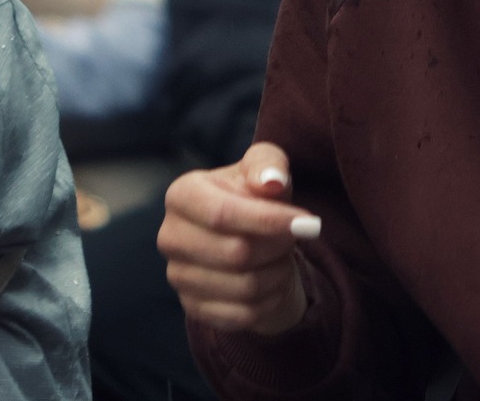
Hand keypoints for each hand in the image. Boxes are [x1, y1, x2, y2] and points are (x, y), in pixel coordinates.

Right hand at [159, 141, 318, 335]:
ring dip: (278, 272)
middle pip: (236, 253)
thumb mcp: (266, 167)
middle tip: (295, 236)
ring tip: (283, 255)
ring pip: (243, 286)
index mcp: (182, 195)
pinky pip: (242, 315)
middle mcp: (171, 236)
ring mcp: (177, 276)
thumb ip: (269, 164)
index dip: (268, 220)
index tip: (308, 222)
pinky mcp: (193, 307)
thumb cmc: (256, 194)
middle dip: (278, 245)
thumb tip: (272, 181)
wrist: (250, 236)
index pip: (222, 214)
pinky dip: (270, 299)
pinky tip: (274, 280)